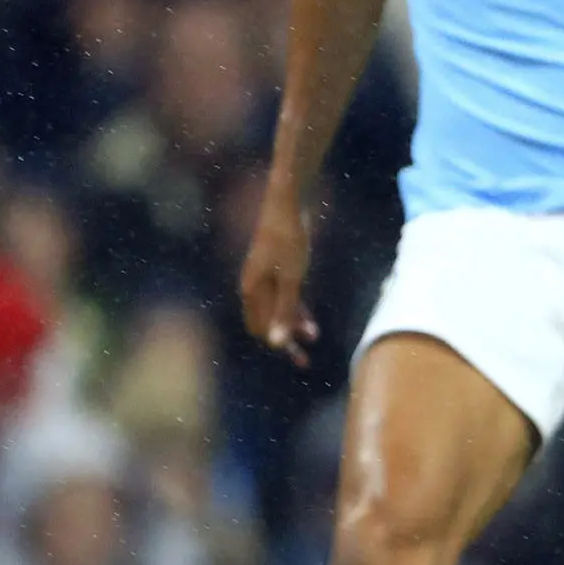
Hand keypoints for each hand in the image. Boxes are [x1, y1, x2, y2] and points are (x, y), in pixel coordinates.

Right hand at [241, 196, 319, 365]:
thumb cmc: (289, 239)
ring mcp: (264, 275)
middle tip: (304, 362)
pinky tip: (309, 320)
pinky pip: (282, 295)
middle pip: (265, 321)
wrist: (289, 202)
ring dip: (292, 325)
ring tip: (313, 339)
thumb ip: (284, 311)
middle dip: (284, 341)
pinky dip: (295, 309)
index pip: (259, 327)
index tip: (298, 357)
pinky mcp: (277, 266)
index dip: (278, 345)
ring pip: (276, 309)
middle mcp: (252, 284)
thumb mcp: (291, 279)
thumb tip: (277, 343)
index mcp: (250, 289)